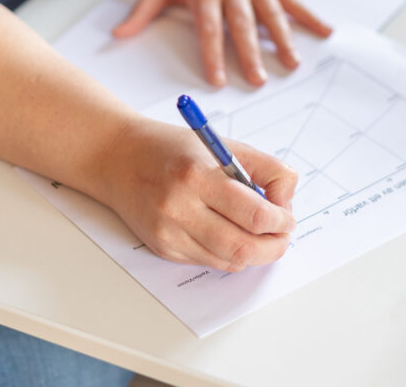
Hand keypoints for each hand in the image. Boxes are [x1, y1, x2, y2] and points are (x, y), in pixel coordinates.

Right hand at [98, 116, 296, 270]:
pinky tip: (231, 235)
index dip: (281, 220)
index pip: (254, 214)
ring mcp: (169, 233)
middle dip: (274, 246)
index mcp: (197, 175)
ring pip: (229, 260)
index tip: (287, 216)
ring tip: (261, 235)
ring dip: (254, 253)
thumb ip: (262, 167)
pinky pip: (209, 262)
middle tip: (282, 235)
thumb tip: (287, 199)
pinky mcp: (163, 248)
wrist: (118, 158)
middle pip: (243, 247)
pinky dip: (229, 254)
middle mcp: (180, 207)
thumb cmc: (172, 148)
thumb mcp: (219, 144)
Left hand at [113, 0, 331, 85]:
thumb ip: (142, 11)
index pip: (208, 27)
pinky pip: (291, 0)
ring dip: (282, 40)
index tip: (216, 79)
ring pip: (270, 15)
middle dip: (250, 53)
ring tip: (291, 64)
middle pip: (242, 25)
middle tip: (257, 80)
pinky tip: (325, 32)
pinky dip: (309, 16)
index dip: (212, 54)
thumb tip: (117, 35)